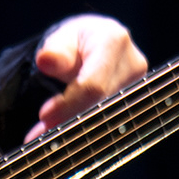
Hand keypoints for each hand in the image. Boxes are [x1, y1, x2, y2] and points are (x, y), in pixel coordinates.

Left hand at [25, 14, 147, 142]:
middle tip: (40, 136)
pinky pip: (109, 121)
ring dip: (75, 131)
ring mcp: (138, 86)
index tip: (44, 116)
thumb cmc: (75, 42)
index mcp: (114, 41)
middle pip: (101, 105)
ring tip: (46, 138)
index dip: (69, 104)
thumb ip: (55, 52)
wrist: (94, 45)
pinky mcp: (136, 102)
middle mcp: (133, 65)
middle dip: (69, 123)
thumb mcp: (61, 40)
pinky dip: (86, 132)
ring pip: (106, 118)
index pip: (92, 84)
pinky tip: (65, 139)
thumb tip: (45, 60)